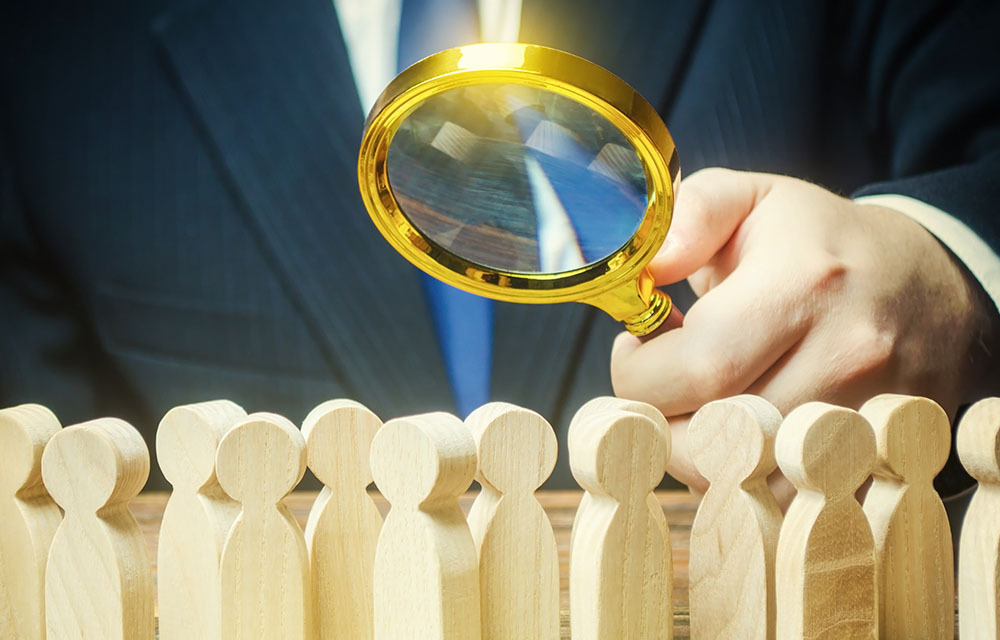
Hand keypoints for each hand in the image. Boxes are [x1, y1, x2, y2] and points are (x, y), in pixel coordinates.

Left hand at [611, 168, 997, 501]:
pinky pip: (792, 500)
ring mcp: (871, 412)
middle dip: (662, 420)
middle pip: (719, 438)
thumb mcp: (753, 199)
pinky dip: (749, 481)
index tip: (634, 351)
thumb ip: (690, 216)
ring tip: (699, 407)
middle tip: (661, 386)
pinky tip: (739, 436)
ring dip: (701, 457)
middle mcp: (845, 355)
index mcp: (803, 284)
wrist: (928, 281)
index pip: (698, 369)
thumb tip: (650, 267)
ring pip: (750, 482)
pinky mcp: (884, 453)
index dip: (641, 374)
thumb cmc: (819, 241)